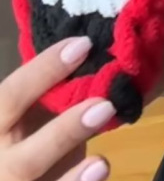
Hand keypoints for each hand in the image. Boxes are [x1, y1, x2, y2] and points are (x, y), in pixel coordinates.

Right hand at [0, 37, 114, 180]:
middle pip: (25, 157)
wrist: (15, 174)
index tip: (84, 44)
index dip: (44, 70)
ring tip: (102, 161)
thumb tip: (97, 59)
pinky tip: (99, 170)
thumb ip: (52, 96)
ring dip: (71, 177)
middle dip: (63, 133)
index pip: (11, 96)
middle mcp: (0, 162)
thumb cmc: (24, 137)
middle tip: (105, 106)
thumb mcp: (30, 115)